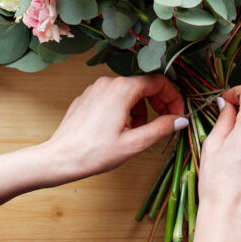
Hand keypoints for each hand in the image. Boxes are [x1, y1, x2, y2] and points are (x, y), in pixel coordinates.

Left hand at [44, 75, 185, 183]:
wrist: (59, 158)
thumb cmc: (94, 153)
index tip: (177, 115)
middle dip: (159, 103)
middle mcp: (109, 82)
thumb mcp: (134, 143)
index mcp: (122, 89)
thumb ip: (161, 128)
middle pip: (144, 85)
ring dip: (141, 109)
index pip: (159, 82)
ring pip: (129, 92)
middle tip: (165, 123)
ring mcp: (96, 88)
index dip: (173, 98)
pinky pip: (114, 97)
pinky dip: (125, 109)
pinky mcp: (87, 97)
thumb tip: (181, 120)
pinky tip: (121, 130)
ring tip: (138, 131)